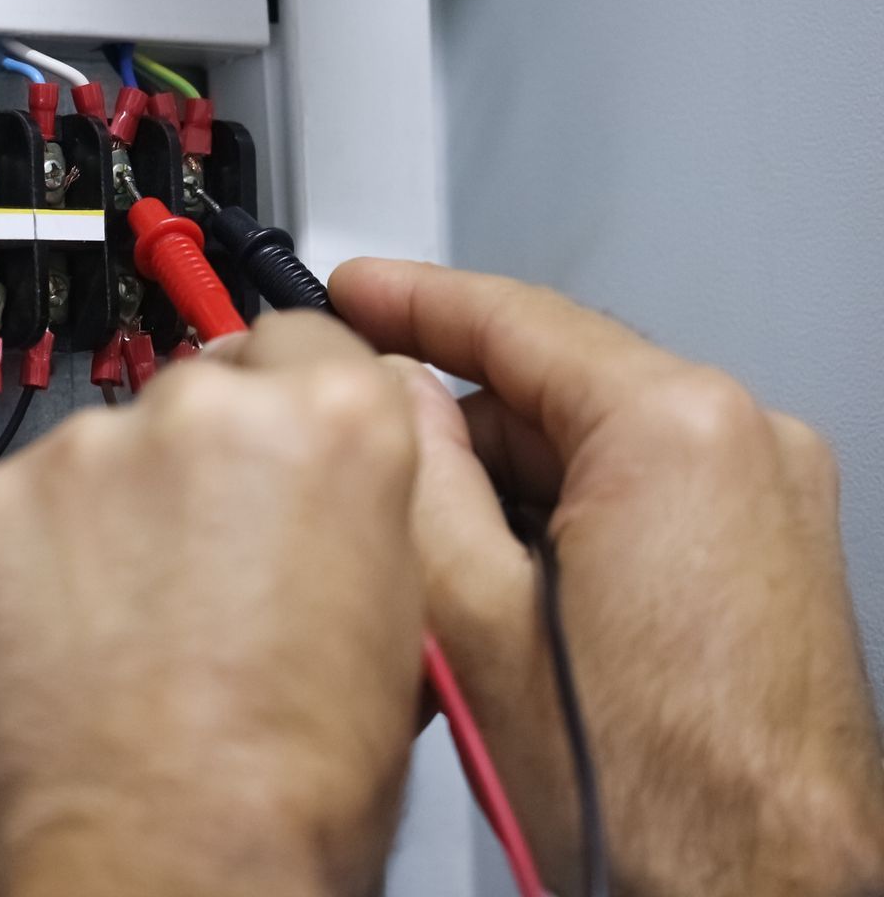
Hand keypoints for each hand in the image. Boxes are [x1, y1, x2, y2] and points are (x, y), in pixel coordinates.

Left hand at [0, 314, 422, 896]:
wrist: (162, 876)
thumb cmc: (288, 795)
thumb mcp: (397, 631)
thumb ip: (357, 513)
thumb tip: (328, 487)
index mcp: (331, 424)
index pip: (306, 341)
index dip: (288, 405)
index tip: (263, 448)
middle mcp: (201, 411)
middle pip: (198, 393)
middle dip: (199, 468)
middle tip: (200, 573)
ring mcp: (83, 456)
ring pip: (102, 455)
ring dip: (112, 518)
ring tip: (132, 633)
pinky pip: (20, 513)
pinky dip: (35, 563)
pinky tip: (68, 644)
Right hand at [333, 259, 883, 895]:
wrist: (754, 893)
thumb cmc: (649, 793)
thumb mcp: (470, 616)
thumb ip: (415, 477)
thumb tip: (385, 398)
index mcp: (676, 433)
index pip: (516, 317)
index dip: (411, 299)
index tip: (355, 288)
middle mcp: (746, 448)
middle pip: (552, 389)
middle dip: (450, 425)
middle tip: (359, 454)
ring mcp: (770, 503)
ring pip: (590, 448)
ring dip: (502, 487)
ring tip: (427, 567)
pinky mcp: (770, 558)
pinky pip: (640, 496)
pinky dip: (559, 523)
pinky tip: (497, 596)